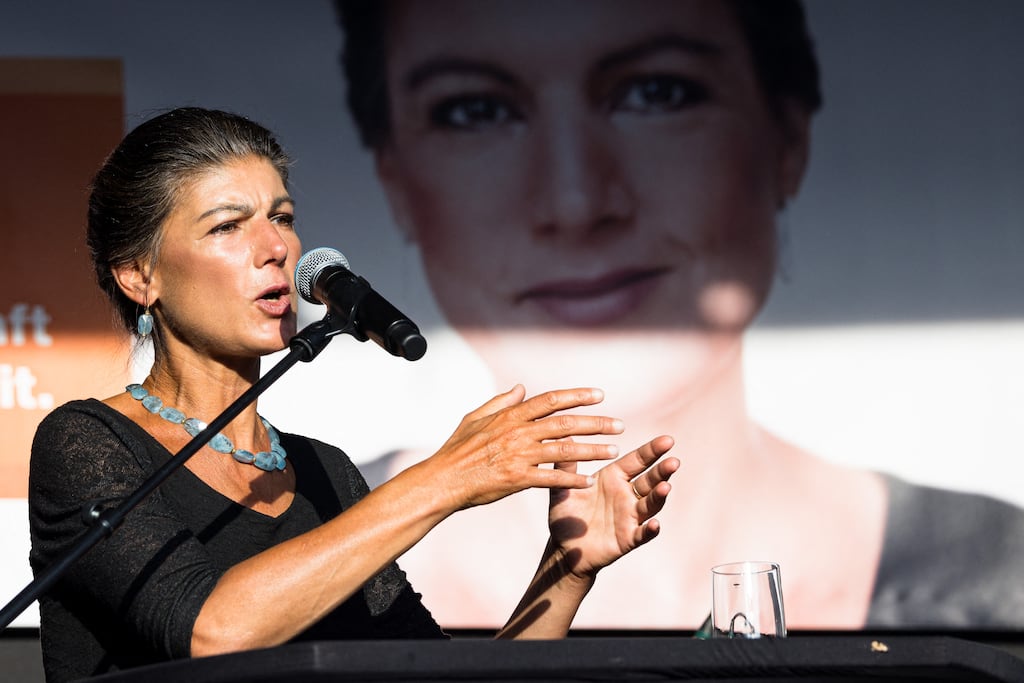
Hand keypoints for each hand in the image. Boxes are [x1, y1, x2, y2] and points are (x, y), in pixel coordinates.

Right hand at [421, 385, 624, 511]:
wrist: (443, 479)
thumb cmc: (456, 449)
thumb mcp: (475, 417)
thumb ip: (501, 402)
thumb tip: (522, 388)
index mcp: (510, 416)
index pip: (551, 400)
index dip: (577, 396)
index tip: (599, 396)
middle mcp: (518, 432)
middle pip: (565, 423)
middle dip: (595, 423)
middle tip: (619, 425)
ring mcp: (519, 456)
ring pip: (564, 450)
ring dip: (592, 450)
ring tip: (614, 451)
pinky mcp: (517, 479)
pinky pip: (551, 478)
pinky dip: (571, 479)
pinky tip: (588, 481)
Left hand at [547, 435, 677, 577]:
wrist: (563, 547)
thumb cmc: (566, 514)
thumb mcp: (563, 488)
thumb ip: (567, 466)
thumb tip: (567, 435)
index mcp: (613, 478)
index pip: (637, 460)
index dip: (652, 451)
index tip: (668, 440)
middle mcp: (626, 495)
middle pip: (650, 480)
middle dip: (662, 471)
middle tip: (673, 461)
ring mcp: (629, 517)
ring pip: (650, 505)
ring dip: (659, 497)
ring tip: (665, 487)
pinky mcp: (627, 539)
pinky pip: (641, 534)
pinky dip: (649, 530)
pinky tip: (654, 524)